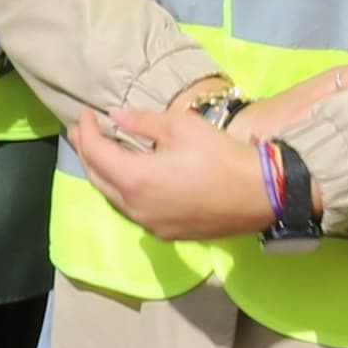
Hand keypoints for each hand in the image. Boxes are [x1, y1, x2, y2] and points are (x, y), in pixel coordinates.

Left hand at [67, 104, 277, 242]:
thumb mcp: (180, 127)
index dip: (86, 130)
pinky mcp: (166, 233)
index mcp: (134, 179)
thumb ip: (141, 122)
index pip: (94, 152)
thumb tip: (115, 116)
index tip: (86, 113)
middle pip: (97, 178)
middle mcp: (135, 208)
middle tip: (85, 132)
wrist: (262, 194)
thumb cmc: (222, 155)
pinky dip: (123, 192)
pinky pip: (133, 211)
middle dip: (87, 153)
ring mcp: (150, 225)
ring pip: (113, 199)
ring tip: (103, 153)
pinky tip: (131, 179)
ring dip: (103, 175)